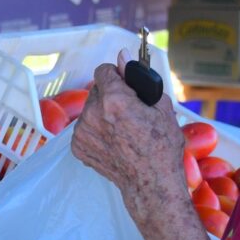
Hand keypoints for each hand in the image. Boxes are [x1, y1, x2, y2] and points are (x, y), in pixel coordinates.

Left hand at [70, 56, 187, 228]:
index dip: (116, 75)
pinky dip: (96, 130)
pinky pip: (85, 127)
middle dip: (110, 95)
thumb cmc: (162, 147)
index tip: (124, 84)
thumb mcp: (161, 107)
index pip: (104, 70)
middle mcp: (92, 113)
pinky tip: (113, 141)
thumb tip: (122, 56)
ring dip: (102, 113)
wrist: (151, 183)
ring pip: (90, 109)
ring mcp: (82, 131)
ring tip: (122, 129)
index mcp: (114, 99)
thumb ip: (137, 78)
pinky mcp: (77, 146)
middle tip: (128, 111)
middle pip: (97, 90)